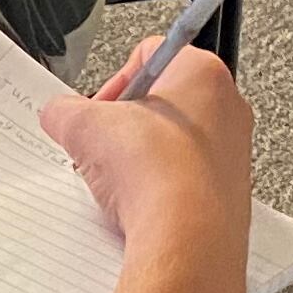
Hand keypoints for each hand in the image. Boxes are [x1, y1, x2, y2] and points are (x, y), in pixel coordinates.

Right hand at [37, 43, 253, 256]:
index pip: (148, 55)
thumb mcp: (83, 126)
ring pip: (173, 142)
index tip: (97, 108)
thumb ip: (63, 110)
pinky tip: (140, 203)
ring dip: (141, 158)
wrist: (187, 237)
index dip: (113, 81)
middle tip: (104, 144)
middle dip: (126, 124)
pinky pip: (185, 179)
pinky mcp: (229, 192)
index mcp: (202, 73)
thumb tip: (59, 114)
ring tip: (121, 179)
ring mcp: (233, 152)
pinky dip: (159, 188)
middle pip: (161, 101)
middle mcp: (227, 107)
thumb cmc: (157, 173)